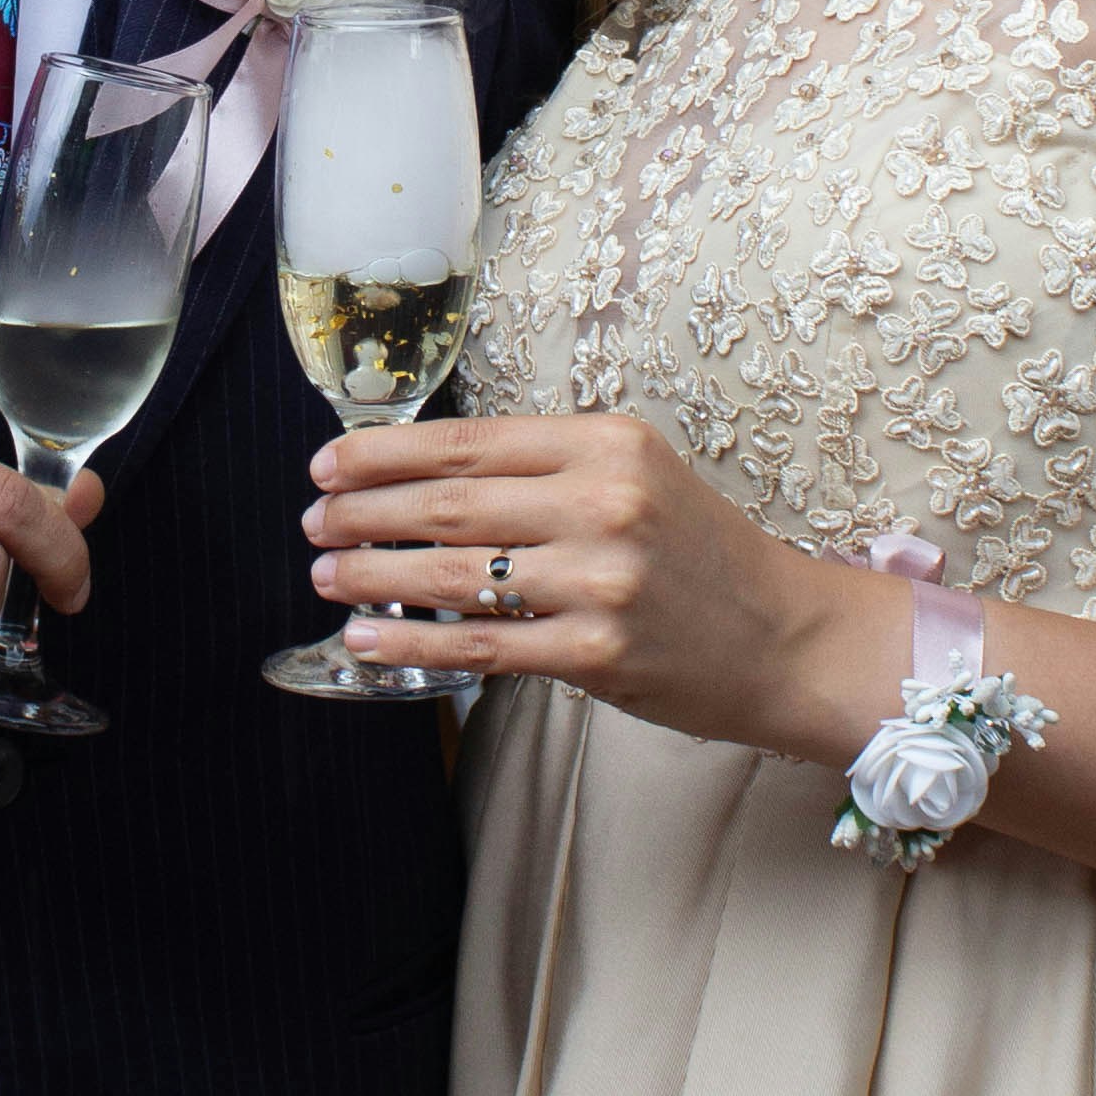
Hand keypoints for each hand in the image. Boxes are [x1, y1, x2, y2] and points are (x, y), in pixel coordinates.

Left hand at [303, 406, 852, 752]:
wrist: (783, 637)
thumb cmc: (702, 557)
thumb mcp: (638, 477)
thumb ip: (548, 469)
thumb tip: (430, 479)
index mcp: (608, 444)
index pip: (470, 442)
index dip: (385, 454)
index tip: (329, 463)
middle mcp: (603, 504)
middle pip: (449, 503)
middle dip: (362, 510)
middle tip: (312, 518)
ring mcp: (599, 581)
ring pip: (452, 574)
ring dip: (371, 573)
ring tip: (325, 572)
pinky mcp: (595, 653)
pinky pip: (480, 645)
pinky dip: (411, 643)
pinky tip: (366, 639)